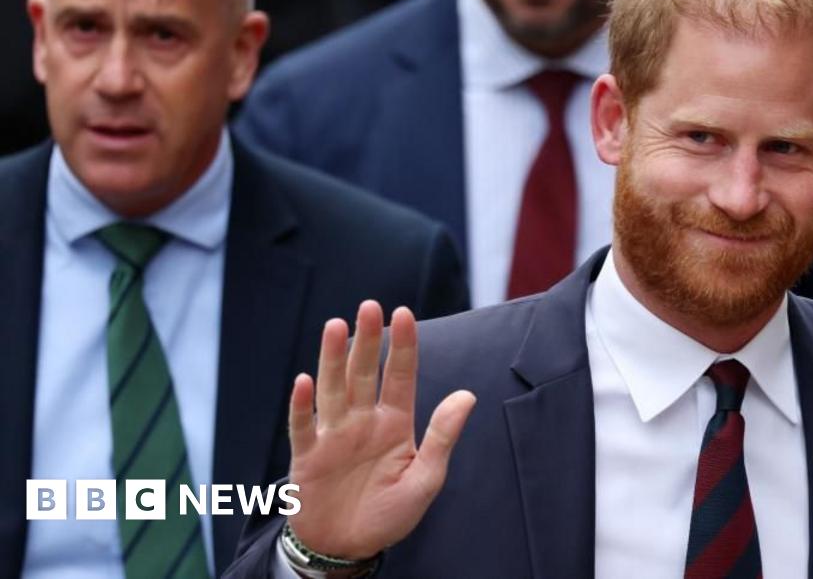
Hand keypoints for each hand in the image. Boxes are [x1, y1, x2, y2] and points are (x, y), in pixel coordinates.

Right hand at [285, 301, 475, 558]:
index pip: (399, 376)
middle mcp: (363, 421)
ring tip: (335, 326)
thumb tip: (467, 395)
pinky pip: (304, 426)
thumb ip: (442, 436)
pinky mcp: (308, 456)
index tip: (404, 313)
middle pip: (363, 373)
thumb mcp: (425, 479)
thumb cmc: (389, 514)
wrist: (348, 548)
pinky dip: (302, 405)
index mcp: (394, 423)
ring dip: (333, 359)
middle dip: (367, 340)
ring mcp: (334, 436)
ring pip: (333, 389)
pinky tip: (304, 381)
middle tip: (368, 306)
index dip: (402, 346)